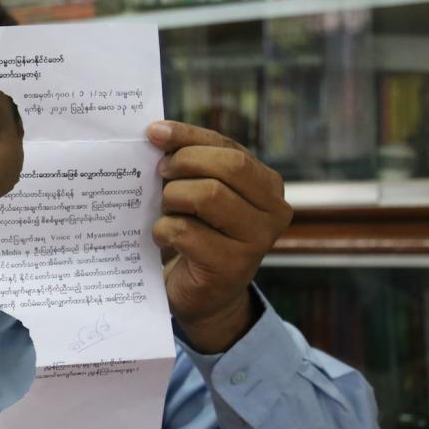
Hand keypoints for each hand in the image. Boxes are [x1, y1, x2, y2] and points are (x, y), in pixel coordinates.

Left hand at [146, 120, 292, 352]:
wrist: (202, 295)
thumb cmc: (196, 234)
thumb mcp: (198, 192)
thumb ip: (189, 163)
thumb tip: (156, 133)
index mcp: (267, 184)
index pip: (229, 147)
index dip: (189, 136)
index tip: (154, 132)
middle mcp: (274, 210)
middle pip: (228, 167)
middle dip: (184, 164)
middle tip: (160, 174)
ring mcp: (257, 240)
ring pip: (208, 196)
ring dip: (173, 198)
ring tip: (165, 209)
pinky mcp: (233, 266)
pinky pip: (187, 232)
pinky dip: (164, 229)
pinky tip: (163, 237)